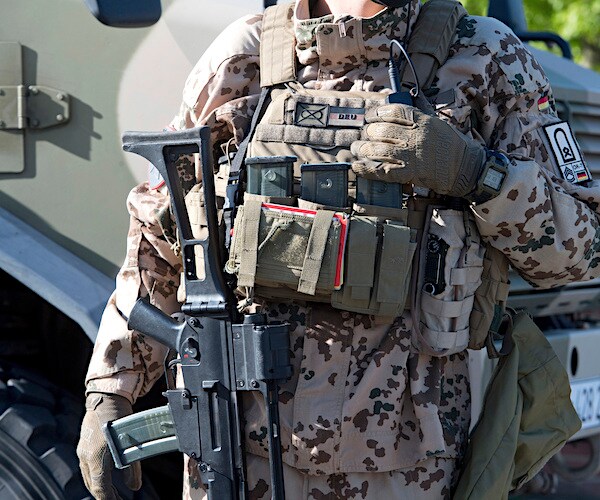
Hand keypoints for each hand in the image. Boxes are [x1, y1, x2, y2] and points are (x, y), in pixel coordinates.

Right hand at [77, 393, 141, 499]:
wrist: (106, 397)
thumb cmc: (120, 418)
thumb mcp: (130, 443)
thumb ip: (133, 467)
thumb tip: (135, 487)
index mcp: (95, 458)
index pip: (100, 488)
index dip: (109, 498)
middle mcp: (85, 456)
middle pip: (92, 484)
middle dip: (104, 494)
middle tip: (116, 499)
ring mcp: (83, 450)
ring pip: (89, 476)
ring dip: (98, 486)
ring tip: (110, 492)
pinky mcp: (84, 444)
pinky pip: (87, 466)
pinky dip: (95, 474)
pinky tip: (104, 474)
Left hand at [351, 103, 485, 196]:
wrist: (466, 168)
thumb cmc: (452, 144)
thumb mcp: (438, 121)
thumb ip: (422, 108)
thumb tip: (411, 92)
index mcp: (423, 120)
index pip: (394, 111)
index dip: (377, 113)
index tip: (369, 117)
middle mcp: (416, 136)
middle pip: (382, 131)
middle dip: (367, 133)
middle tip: (362, 135)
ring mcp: (413, 155)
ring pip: (379, 150)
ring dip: (363, 150)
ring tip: (357, 149)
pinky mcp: (411, 173)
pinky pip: (383, 171)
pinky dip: (367, 169)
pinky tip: (357, 166)